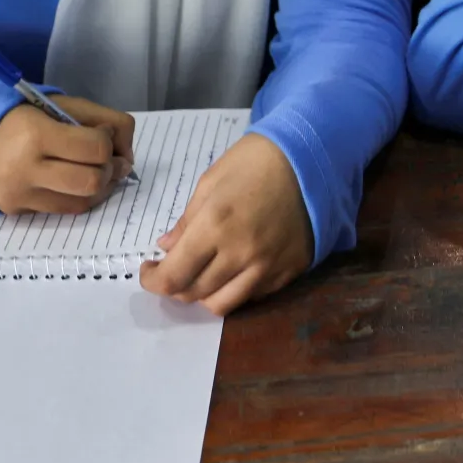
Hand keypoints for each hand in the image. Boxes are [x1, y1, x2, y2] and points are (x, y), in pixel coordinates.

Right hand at [0, 96, 135, 214]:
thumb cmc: (28, 118)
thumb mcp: (66, 105)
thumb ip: (108, 120)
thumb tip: (128, 156)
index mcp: (36, 135)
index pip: (96, 149)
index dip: (109, 142)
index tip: (103, 134)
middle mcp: (25, 169)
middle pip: (92, 181)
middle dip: (111, 170)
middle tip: (111, 160)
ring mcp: (20, 195)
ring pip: (83, 202)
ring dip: (102, 187)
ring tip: (99, 170)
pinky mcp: (18, 212)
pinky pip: (66, 210)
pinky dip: (83, 197)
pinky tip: (80, 182)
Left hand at [139, 134, 312, 315]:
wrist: (312, 157)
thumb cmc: (255, 161)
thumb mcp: (211, 181)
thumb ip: (187, 221)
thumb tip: (167, 248)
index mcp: (214, 227)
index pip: (172, 277)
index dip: (153, 280)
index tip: (150, 270)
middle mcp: (240, 254)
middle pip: (193, 293)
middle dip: (174, 285)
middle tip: (173, 268)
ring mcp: (268, 266)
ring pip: (222, 304)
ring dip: (203, 294)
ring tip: (202, 275)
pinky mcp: (290, 270)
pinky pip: (253, 295)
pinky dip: (235, 288)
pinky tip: (233, 269)